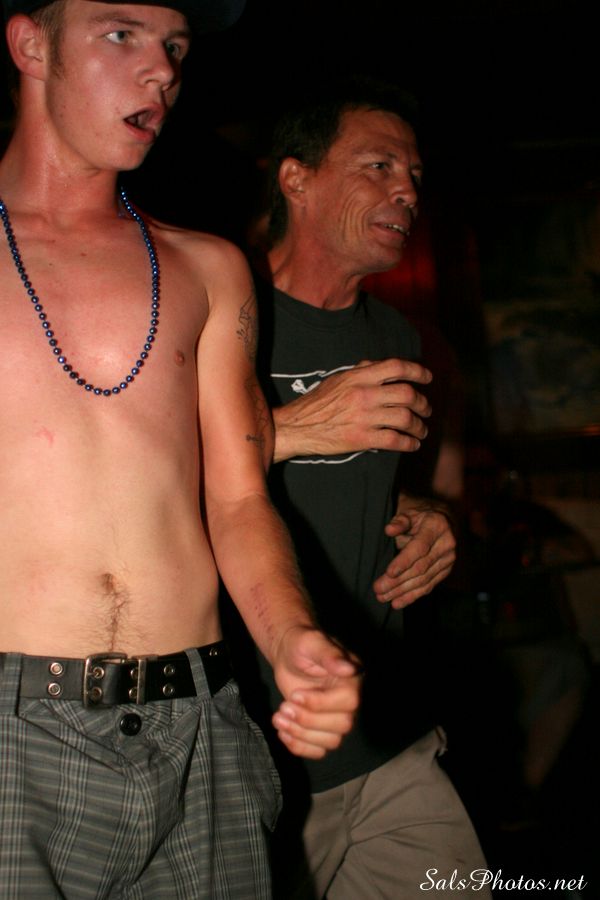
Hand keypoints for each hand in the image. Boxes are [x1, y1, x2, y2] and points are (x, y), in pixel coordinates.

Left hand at [270, 625, 360, 758]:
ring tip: (278, 718)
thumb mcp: (312, 642)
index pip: (348, 703)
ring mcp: (335, 717)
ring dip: (301, 735)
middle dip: (308, 720)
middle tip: (284, 707)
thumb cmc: (301, 644)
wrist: (288, 653)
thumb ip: (329, 655)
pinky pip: (318, 750)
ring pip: (330, 741)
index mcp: (352, 680)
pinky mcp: (321, 728)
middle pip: (341, 726)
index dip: (319, 704)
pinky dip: (300, 747)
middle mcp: (348, 701)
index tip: (294, 694)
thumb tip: (349, 668)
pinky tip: (283, 732)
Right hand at [273, 358, 431, 461]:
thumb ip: (361, 371)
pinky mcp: (361, 438)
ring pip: (405, 419)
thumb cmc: (317, 402)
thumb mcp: (338, 378)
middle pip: (407, 394)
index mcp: (358, 377)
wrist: (297, 426)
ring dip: (419, 426)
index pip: (396, 367)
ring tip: (422, 430)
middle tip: (426, 410)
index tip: (428, 378)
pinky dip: (409, 443)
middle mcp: (364, 394)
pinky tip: (412, 444)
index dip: (418, 371)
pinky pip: (395, 440)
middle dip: (423, 404)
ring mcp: (364, 417)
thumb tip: (381, 366)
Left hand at [372, 497, 455, 608]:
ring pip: (424, 580)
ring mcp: (448, 559)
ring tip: (383, 597)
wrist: (443, 519)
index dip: (404, 561)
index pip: (420, 547)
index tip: (389, 573)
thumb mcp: (409, 512)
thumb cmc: (420, 515)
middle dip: (398, 581)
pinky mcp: (446, 570)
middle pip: (420, 567)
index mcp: (437, 526)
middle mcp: (447, 544)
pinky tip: (397, 602)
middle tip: (378, 589)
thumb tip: (389, 529)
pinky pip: (429, 586)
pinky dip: (412, 596)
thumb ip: (399, 521)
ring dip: (402, 592)